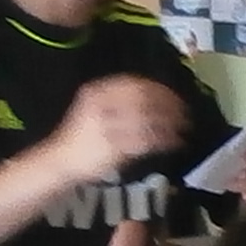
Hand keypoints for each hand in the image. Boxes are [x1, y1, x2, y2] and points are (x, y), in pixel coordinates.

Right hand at [55, 74, 185, 182]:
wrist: (59, 162)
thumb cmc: (82, 136)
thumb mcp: (96, 108)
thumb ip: (121, 100)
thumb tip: (157, 98)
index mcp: (96, 92)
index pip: (134, 84)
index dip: (159, 89)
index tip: (175, 95)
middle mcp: (101, 105)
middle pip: (144, 100)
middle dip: (169, 105)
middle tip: (186, 112)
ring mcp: (107, 126)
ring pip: (149, 120)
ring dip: (171, 124)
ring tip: (185, 128)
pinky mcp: (114, 148)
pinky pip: (146, 141)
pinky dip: (165, 141)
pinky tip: (175, 143)